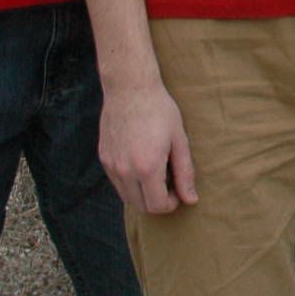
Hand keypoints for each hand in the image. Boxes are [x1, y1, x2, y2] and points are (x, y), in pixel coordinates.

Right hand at [100, 79, 197, 214]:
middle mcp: (125, 171)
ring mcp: (111, 165)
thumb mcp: (179, 140)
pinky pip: (117, 182)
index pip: (156, 206)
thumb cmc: (160, 111)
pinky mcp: (103, 158)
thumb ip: (185, 173)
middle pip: (140, 206)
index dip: (171, 204)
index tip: (178, 192)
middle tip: (170, 183)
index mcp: (147, 168)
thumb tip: (191, 199)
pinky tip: (141, 162)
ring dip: (142, 193)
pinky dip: (130, 182)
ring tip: (156, 172)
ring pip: (126, 196)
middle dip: (157, 201)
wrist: (130, 88)